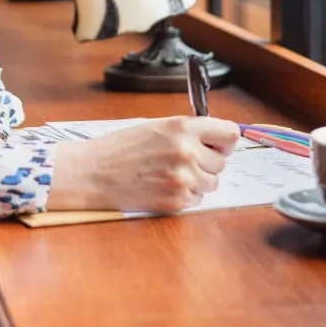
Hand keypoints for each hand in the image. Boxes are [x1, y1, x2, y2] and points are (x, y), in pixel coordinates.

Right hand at [49, 116, 239, 214]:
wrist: (95, 172)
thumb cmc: (122, 147)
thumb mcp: (156, 126)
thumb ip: (187, 130)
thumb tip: (216, 139)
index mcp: (182, 127)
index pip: (230, 133)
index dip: (225, 140)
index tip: (219, 144)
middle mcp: (187, 152)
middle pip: (222, 161)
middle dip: (208, 162)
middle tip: (184, 160)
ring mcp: (183, 178)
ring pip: (212, 182)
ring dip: (198, 180)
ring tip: (172, 173)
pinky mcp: (177, 201)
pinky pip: (197, 199)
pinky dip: (186, 194)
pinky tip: (164, 185)